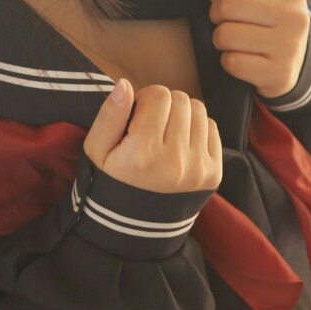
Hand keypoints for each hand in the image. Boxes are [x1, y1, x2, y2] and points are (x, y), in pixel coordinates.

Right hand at [83, 81, 222, 193]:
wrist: (136, 225)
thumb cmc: (113, 180)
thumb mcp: (96, 151)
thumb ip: (109, 116)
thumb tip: (125, 85)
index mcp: (142, 153)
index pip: (159, 95)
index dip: (146, 98)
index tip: (138, 115)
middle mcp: (174, 161)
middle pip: (181, 99)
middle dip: (165, 105)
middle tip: (152, 124)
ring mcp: (198, 169)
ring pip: (199, 110)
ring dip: (182, 115)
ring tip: (167, 134)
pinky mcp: (214, 174)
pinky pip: (212, 129)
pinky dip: (197, 130)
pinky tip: (181, 146)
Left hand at [208, 0, 310, 98]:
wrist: (297, 62)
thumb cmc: (273, 17)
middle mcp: (295, 15)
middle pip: (228, 6)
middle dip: (215, 14)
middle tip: (220, 19)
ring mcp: (289, 47)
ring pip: (226, 35)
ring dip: (219, 38)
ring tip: (230, 38)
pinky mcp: (279, 73)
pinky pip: (232, 62)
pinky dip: (228, 61)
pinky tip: (240, 57)